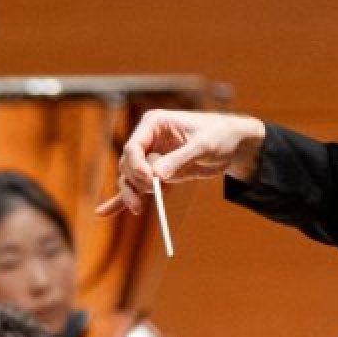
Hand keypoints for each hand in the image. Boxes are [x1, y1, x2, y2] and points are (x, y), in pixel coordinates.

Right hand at [99, 110, 268, 217]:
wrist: (233, 144)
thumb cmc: (220, 135)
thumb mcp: (203, 145)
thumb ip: (179, 158)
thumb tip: (157, 176)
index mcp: (154, 124)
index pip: (133, 147)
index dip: (137, 166)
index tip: (150, 181)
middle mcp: (148, 140)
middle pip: (128, 165)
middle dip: (135, 182)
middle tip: (151, 195)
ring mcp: (150, 158)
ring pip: (129, 178)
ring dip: (131, 194)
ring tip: (138, 209)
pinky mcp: (156, 174)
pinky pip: (136, 188)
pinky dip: (121, 200)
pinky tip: (104, 212)